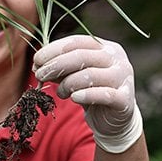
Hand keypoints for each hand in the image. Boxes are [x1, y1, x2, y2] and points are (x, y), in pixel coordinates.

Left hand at [33, 35, 142, 152]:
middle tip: (39, 75)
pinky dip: (86, 95)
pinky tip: (74, 98)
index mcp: (104, 47)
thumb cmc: (91, 91)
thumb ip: (59, 68)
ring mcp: (123, 77)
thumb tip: (37, 65)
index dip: (54, 50)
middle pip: (81, 56)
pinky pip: (104, 94)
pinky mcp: (125, 98)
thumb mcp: (74, 76)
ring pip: (90, 75)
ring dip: (68, 83)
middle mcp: (117, 58)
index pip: (76, 42)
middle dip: (56, 65)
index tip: (36, 60)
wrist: (113, 118)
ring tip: (59, 93)